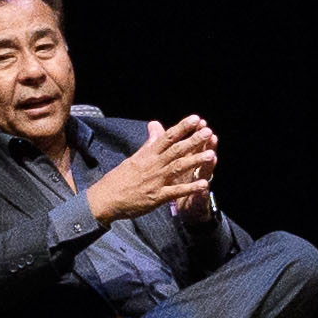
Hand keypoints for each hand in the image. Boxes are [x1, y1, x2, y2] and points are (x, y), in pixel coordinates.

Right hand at [88, 117, 219, 224]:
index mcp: (148, 154)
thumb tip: (155, 124)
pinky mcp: (157, 197)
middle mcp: (153, 165)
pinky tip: (204, 184)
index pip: (168, 137)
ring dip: (195, 160)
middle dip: (193, 140)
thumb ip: (150, 143)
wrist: (106, 198)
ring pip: (178, 168)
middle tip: (208, 131)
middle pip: (176, 150)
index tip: (196, 118)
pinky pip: (176, 191)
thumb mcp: (135, 157)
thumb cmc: (120, 178)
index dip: (182, 127)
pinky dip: (190, 188)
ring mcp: (156, 181)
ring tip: (211, 154)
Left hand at [169, 120, 222, 217]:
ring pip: (203, 173)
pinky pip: (198, 196)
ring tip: (212, 156)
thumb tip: (154, 124)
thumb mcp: (168, 161)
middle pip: (200, 155)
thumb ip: (162, 143)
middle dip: (205, 144)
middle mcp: (194, 170)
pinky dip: (199, 192)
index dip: (194, 132)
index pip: (191, 143)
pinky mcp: (196, 200)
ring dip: (206, 165)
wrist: (185, 209)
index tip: (198, 120)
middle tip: (209, 133)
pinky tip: (204, 187)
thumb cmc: (175, 182)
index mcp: (186, 160)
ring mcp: (196, 185)